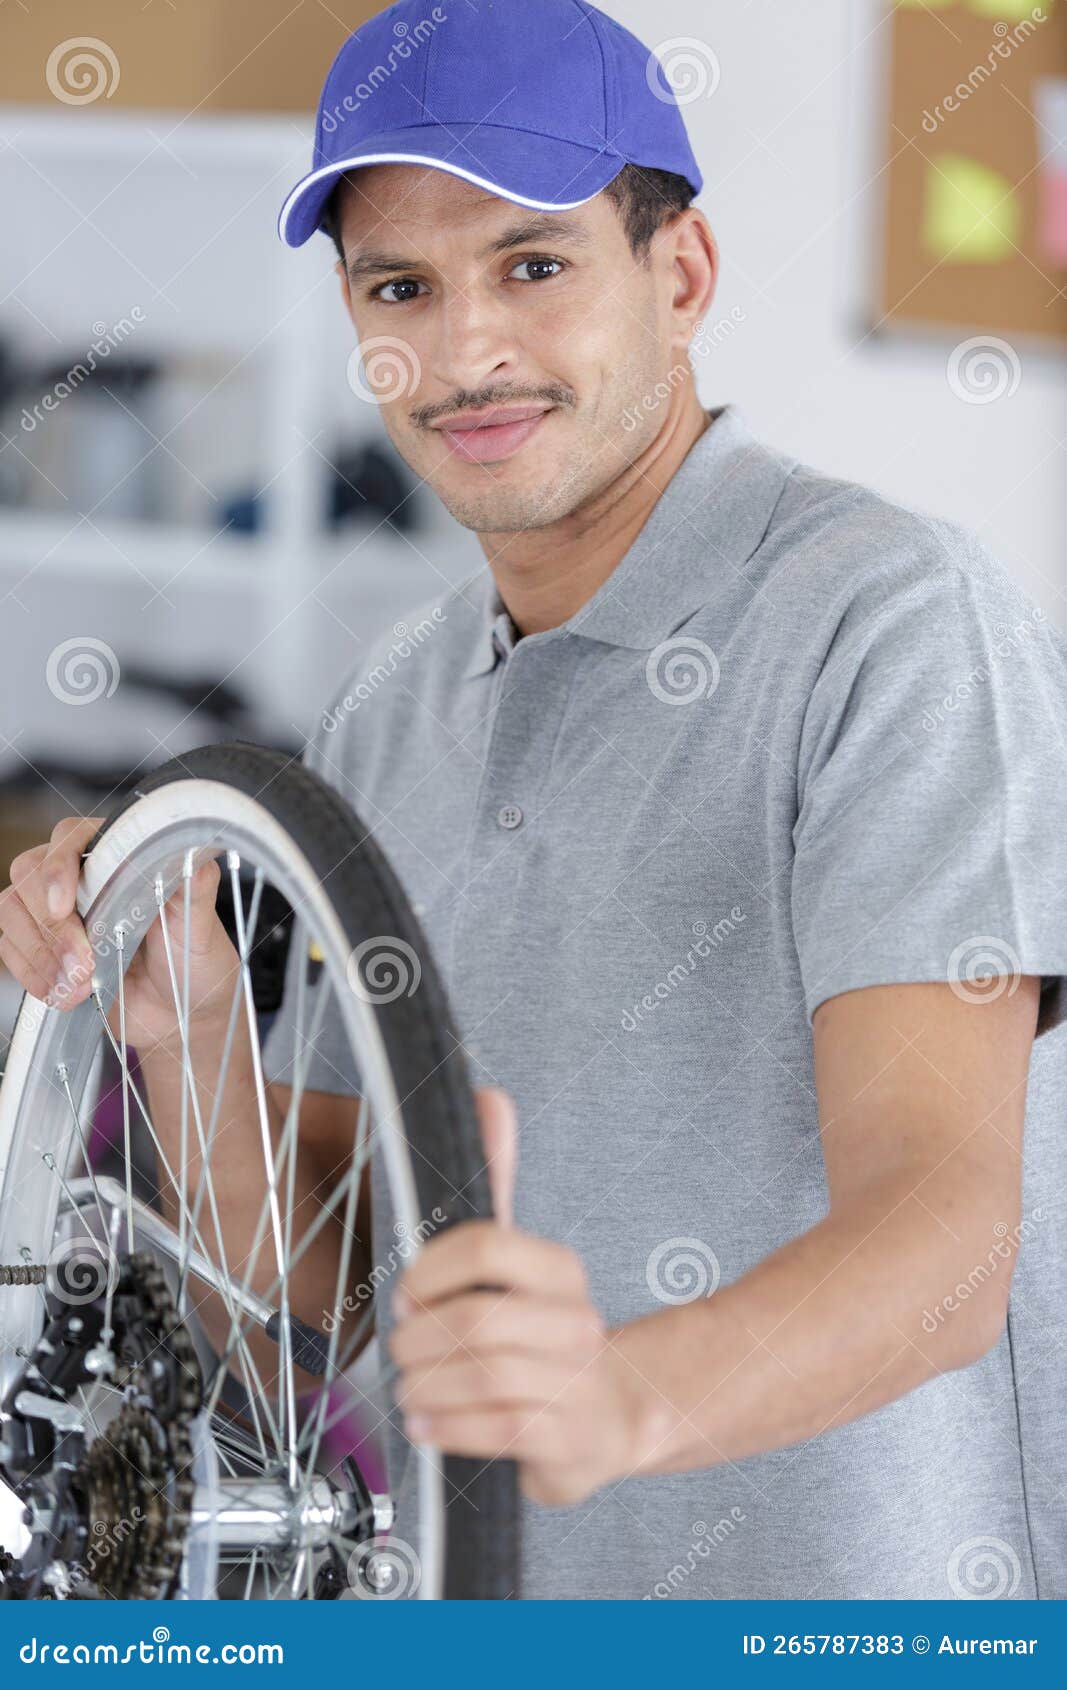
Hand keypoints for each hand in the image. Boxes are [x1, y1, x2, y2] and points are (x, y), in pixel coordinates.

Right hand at [0, 816, 239, 1052]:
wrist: (182, 1014)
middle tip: (82, 966)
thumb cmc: (195, 962)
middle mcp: (81, 876)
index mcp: (118, 856)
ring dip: (39, 954)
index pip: (70, 836)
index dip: (58, 866)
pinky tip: (62, 993)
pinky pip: (10, 947)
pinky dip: (31, 974)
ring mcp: (56, 911)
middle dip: (51, 926)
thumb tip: (191, 847)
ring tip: (79, 987)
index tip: (64, 906)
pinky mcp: (41, 946)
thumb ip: (195, 885)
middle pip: (29, 874)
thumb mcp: (202, 924)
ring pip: (11, 910)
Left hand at [389, 1088, 667, 1505]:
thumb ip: (496, 1184)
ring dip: (427, 1383)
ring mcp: (578, 1386)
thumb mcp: (515, 1263)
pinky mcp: (569, 1443)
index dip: (429, 1271)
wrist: (606, 1422)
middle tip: (401, 1348)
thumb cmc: (539, 1338)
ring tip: (411, 1385)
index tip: (407, 1293)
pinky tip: (426, 1420)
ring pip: (481, 1376)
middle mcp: (578, 1324)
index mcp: (560, 1272)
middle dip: (418, 1338)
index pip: (487, 1246)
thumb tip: (490, 1096)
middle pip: (476, 1320)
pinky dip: (445, 1424)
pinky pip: (495, 1429)